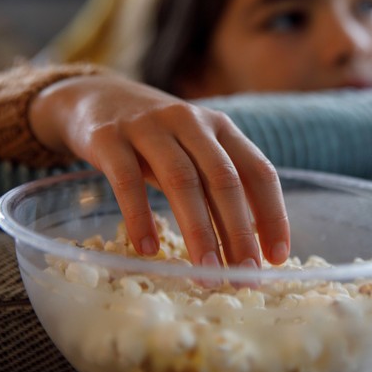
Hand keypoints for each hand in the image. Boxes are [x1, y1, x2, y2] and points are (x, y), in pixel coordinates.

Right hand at [29, 74, 289, 267]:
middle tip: (245, 274)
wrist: (94, 97)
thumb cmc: (156, 138)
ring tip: (207, 272)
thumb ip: (217, 186)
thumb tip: (248, 244)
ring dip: (198, 231)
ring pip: (182, 180)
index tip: (277, 257)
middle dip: (239, 231)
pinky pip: (127, 180)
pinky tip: (148, 249)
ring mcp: (149, 127)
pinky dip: (140, 215)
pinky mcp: (109, 138)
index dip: (272, 214)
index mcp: (221, 127)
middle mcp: (190, 122)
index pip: (259, 171)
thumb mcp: (193, 150)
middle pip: (223, 179)